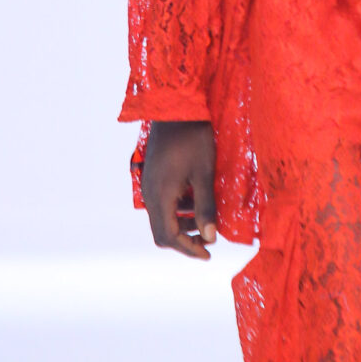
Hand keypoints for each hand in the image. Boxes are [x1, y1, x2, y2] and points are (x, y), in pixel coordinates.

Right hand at [142, 120, 218, 260]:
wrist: (175, 108)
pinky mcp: (154, 177)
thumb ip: (206, 207)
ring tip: (207, 220)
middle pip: (162, 232)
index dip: (189, 250)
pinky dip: (179, 210)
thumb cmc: (193, 138)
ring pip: (162, 218)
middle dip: (185, 240)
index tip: (208, 254)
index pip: (169, 236)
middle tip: (208, 241)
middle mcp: (150, 194)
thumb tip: (210, 237)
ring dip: (183, 225)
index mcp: (160, 196)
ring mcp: (149, 185)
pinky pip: (163, 203)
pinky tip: (197, 201)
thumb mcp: (204, 174)